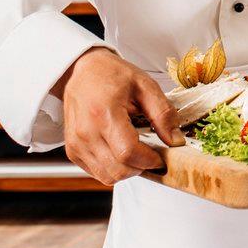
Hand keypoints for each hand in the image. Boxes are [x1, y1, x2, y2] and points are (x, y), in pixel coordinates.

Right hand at [56, 47, 182, 185]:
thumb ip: (163, 113)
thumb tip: (175, 140)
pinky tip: (121, 151)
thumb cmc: (112, 75)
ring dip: (128, 170)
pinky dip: (113, 169)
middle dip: (141, 167)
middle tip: (152, 155)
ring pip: (107, 176)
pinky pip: (97, 172)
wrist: (81, 71)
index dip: (150, 160)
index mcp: (104, 113)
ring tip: (137, 151)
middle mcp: (86, 132)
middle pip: (118, 170)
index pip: (128, 152)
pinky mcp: (73, 151)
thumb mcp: (145, 85)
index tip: (162, 157)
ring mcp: (76, 144)